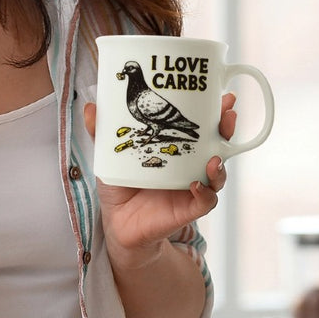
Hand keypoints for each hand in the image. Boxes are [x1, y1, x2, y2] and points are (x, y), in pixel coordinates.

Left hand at [83, 93, 236, 267]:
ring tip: (214, 158)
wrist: (118, 220)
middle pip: (218, 144)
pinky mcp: (187, 209)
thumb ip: (101, 132)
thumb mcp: (109, 154)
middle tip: (228, 116)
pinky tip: (195, 185)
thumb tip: (90, 107)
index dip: (215, 111)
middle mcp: (189, 164)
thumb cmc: (120, 183)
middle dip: (226, 129)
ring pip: (217, 174)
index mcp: (176, 147)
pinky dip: (205, 193)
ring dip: (220, 165)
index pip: (201, 125)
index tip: (223, 97)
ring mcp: (191, 186)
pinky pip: (205, 201)